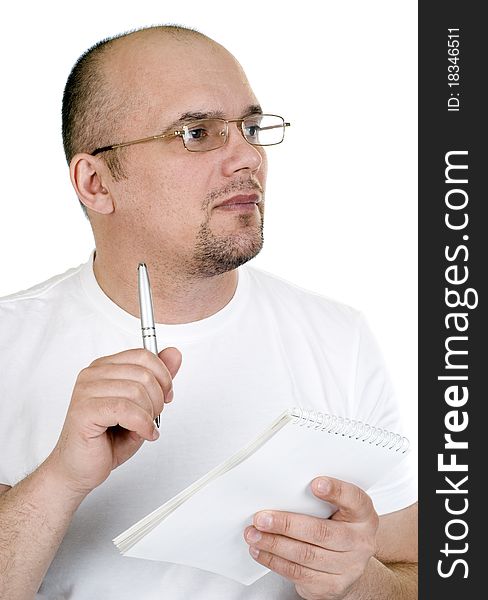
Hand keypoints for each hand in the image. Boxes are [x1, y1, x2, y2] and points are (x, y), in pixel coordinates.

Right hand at [45, 347, 181, 497]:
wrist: (78, 468)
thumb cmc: (106, 439)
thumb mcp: (142, 405)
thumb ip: (157, 379)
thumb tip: (174, 354)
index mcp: (105, 368)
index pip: (143, 355)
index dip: (163, 376)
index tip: (166, 395)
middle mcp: (93, 375)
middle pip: (143, 373)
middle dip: (157, 400)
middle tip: (152, 417)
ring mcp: (86, 391)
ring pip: (136, 391)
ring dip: (149, 415)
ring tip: (143, 427)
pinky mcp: (84, 410)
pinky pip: (125, 410)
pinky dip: (142, 424)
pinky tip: (142, 433)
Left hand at [244, 476, 378, 599]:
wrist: (349, 565)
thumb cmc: (338, 528)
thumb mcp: (339, 510)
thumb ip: (321, 500)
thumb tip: (284, 489)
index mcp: (363, 515)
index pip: (354, 499)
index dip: (336, 490)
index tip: (315, 484)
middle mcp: (361, 542)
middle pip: (321, 532)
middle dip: (286, 524)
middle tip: (261, 518)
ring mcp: (348, 568)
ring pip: (305, 555)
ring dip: (273, 544)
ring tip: (253, 534)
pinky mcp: (331, 587)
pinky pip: (298, 573)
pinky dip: (274, 561)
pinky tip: (261, 551)